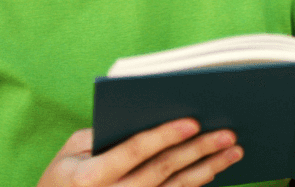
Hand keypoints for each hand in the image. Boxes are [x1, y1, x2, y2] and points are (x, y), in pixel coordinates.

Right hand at [37, 118, 242, 186]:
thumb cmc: (61, 178)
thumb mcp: (70, 150)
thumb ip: (102, 134)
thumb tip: (145, 116)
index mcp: (90, 177)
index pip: (135, 151)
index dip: (164, 135)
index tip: (193, 121)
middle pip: (163, 171)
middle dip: (198, 151)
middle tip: (228, 134)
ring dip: (207, 170)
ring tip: (232, 152)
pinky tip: (215, 172)